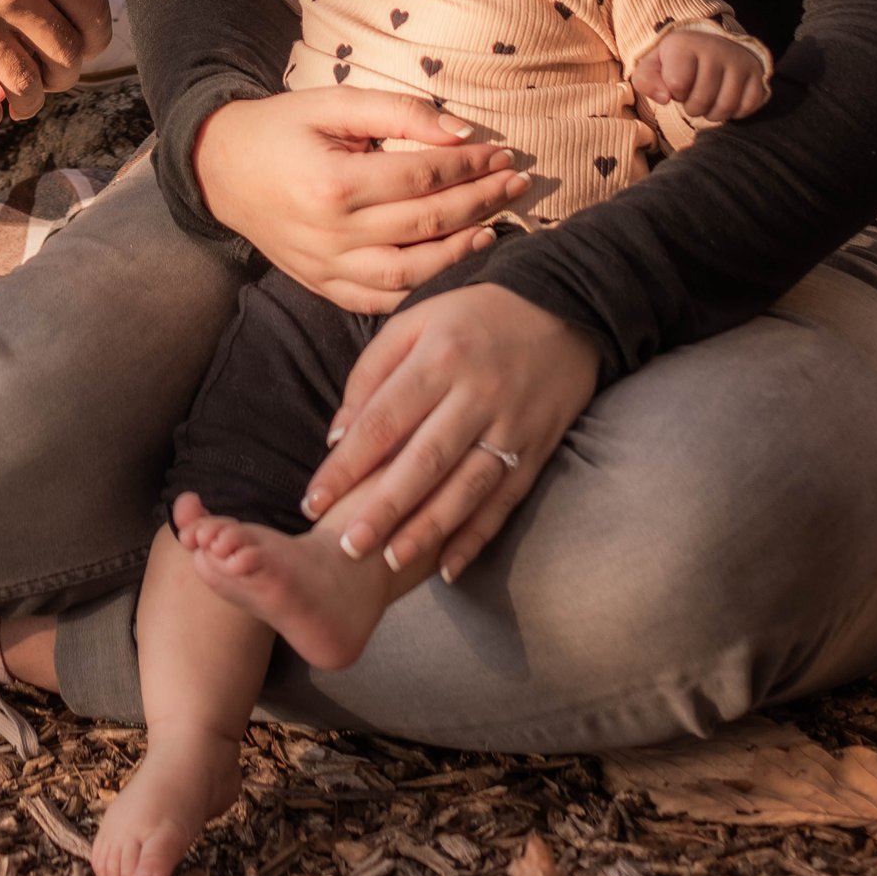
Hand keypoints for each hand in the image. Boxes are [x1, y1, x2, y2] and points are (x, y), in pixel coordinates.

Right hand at [188, 89, 536, 309]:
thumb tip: (463, 133)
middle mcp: (332, 233)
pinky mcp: (322, 286)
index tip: (502, 154)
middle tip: (516, 184)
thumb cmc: (281, 128)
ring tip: (496, 228)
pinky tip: (452, 268)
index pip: (421, 177)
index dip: (468, 166)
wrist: (220, 169)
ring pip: (411, 274)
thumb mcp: (333, 104)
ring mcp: (327, 267)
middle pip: (425, 224)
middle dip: (480, 202)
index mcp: (334, 182)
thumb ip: (399, 112)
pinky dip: (422, 291)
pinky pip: (381, 302)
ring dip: (461, 252)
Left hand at [307, 285, 600, 580]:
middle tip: (348, 546)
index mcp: (439, 357)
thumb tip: (338, 435)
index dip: (345, 465)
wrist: (564, 308)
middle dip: (383, 508)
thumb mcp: (416, 322)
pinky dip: (477, 537)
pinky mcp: (539, 449)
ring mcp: (513, 425)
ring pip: (466, 488)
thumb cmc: (472, 317)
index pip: (383, 421)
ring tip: (391, 561)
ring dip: (428, 530)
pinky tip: (448, 568)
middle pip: (424, 461)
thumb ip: (372, 374)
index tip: (312, 501)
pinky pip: (506, 501)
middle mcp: (477, 394)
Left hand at [632, 27, 769, 125]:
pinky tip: (725, 100)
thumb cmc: (679, 62)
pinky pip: (746, 108)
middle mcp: (715, 48)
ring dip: (712, 113)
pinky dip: (734, 113)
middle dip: (692, 107)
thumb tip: (664, 98)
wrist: (713, 48)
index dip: (674, 92)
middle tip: (693, 95)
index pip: (676, 85)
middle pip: (700, 101)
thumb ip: (646, 80)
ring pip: (724, 108)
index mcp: (685, 44)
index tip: (677, 82)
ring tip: (708, 100)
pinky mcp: (757, 75)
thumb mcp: (654, 66)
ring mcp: (739, 62)